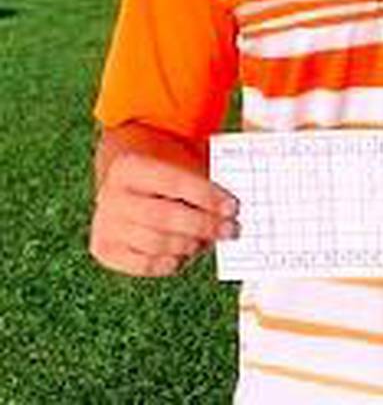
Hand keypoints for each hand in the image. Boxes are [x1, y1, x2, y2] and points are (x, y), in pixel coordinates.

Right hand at [90, 150, 238, 276]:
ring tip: (210, 241)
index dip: (206, 196)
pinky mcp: (104, 250)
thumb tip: (228, 206)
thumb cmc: (160, 172)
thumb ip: (198, 178)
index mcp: (128, 166)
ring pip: (156, 243)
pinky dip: (170, 263)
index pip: (174, 182)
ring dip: (190, 245)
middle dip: (203, 225)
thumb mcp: (175, 161)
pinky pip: (143, 265)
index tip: (233, 207)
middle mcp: (110, 195)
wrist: (124, 184)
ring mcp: (104, 225)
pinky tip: (186, 254)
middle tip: (230, 230)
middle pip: (165, 216)